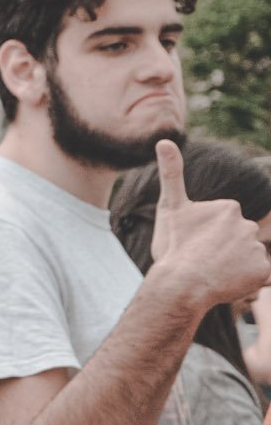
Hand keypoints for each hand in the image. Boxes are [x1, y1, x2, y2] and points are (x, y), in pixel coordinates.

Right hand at [150, 138, 270, 312]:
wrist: (182, 282)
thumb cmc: (174, 245)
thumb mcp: (170, 207)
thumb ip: (171, 173)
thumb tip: (164, 140)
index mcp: (228, 208)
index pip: (222, 223)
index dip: (205, 236)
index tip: (192, 244)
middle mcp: (247, 225)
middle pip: (235, 240)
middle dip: (221, 251)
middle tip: (200, 261)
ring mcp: (256, 249)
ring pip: (245, 258)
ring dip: (232, 267)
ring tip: (211, 275)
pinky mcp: (262, 272)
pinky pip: (259, 276)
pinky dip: (246, 281)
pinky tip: (227, 284)